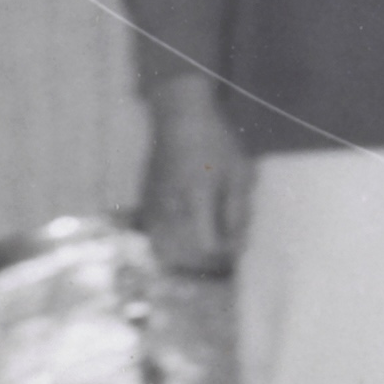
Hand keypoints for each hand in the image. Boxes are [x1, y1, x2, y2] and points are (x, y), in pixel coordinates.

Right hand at [140, 73, 251, 275]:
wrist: (179, 118)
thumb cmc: (215, 142)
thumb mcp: (239, 172)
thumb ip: (237, 211)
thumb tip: (237, 245)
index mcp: (196, 198)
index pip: (207, 245)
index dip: (224, 254)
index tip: (237, 248)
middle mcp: (170, 207)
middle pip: (182, 255)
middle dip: (205, 265)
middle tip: (224, 261)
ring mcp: (152, 206)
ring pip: (163, 250)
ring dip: (184, 261)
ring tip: (205, 257)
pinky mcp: (145, 204)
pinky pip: (153, 237)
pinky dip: (168, 249)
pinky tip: (186, 245)